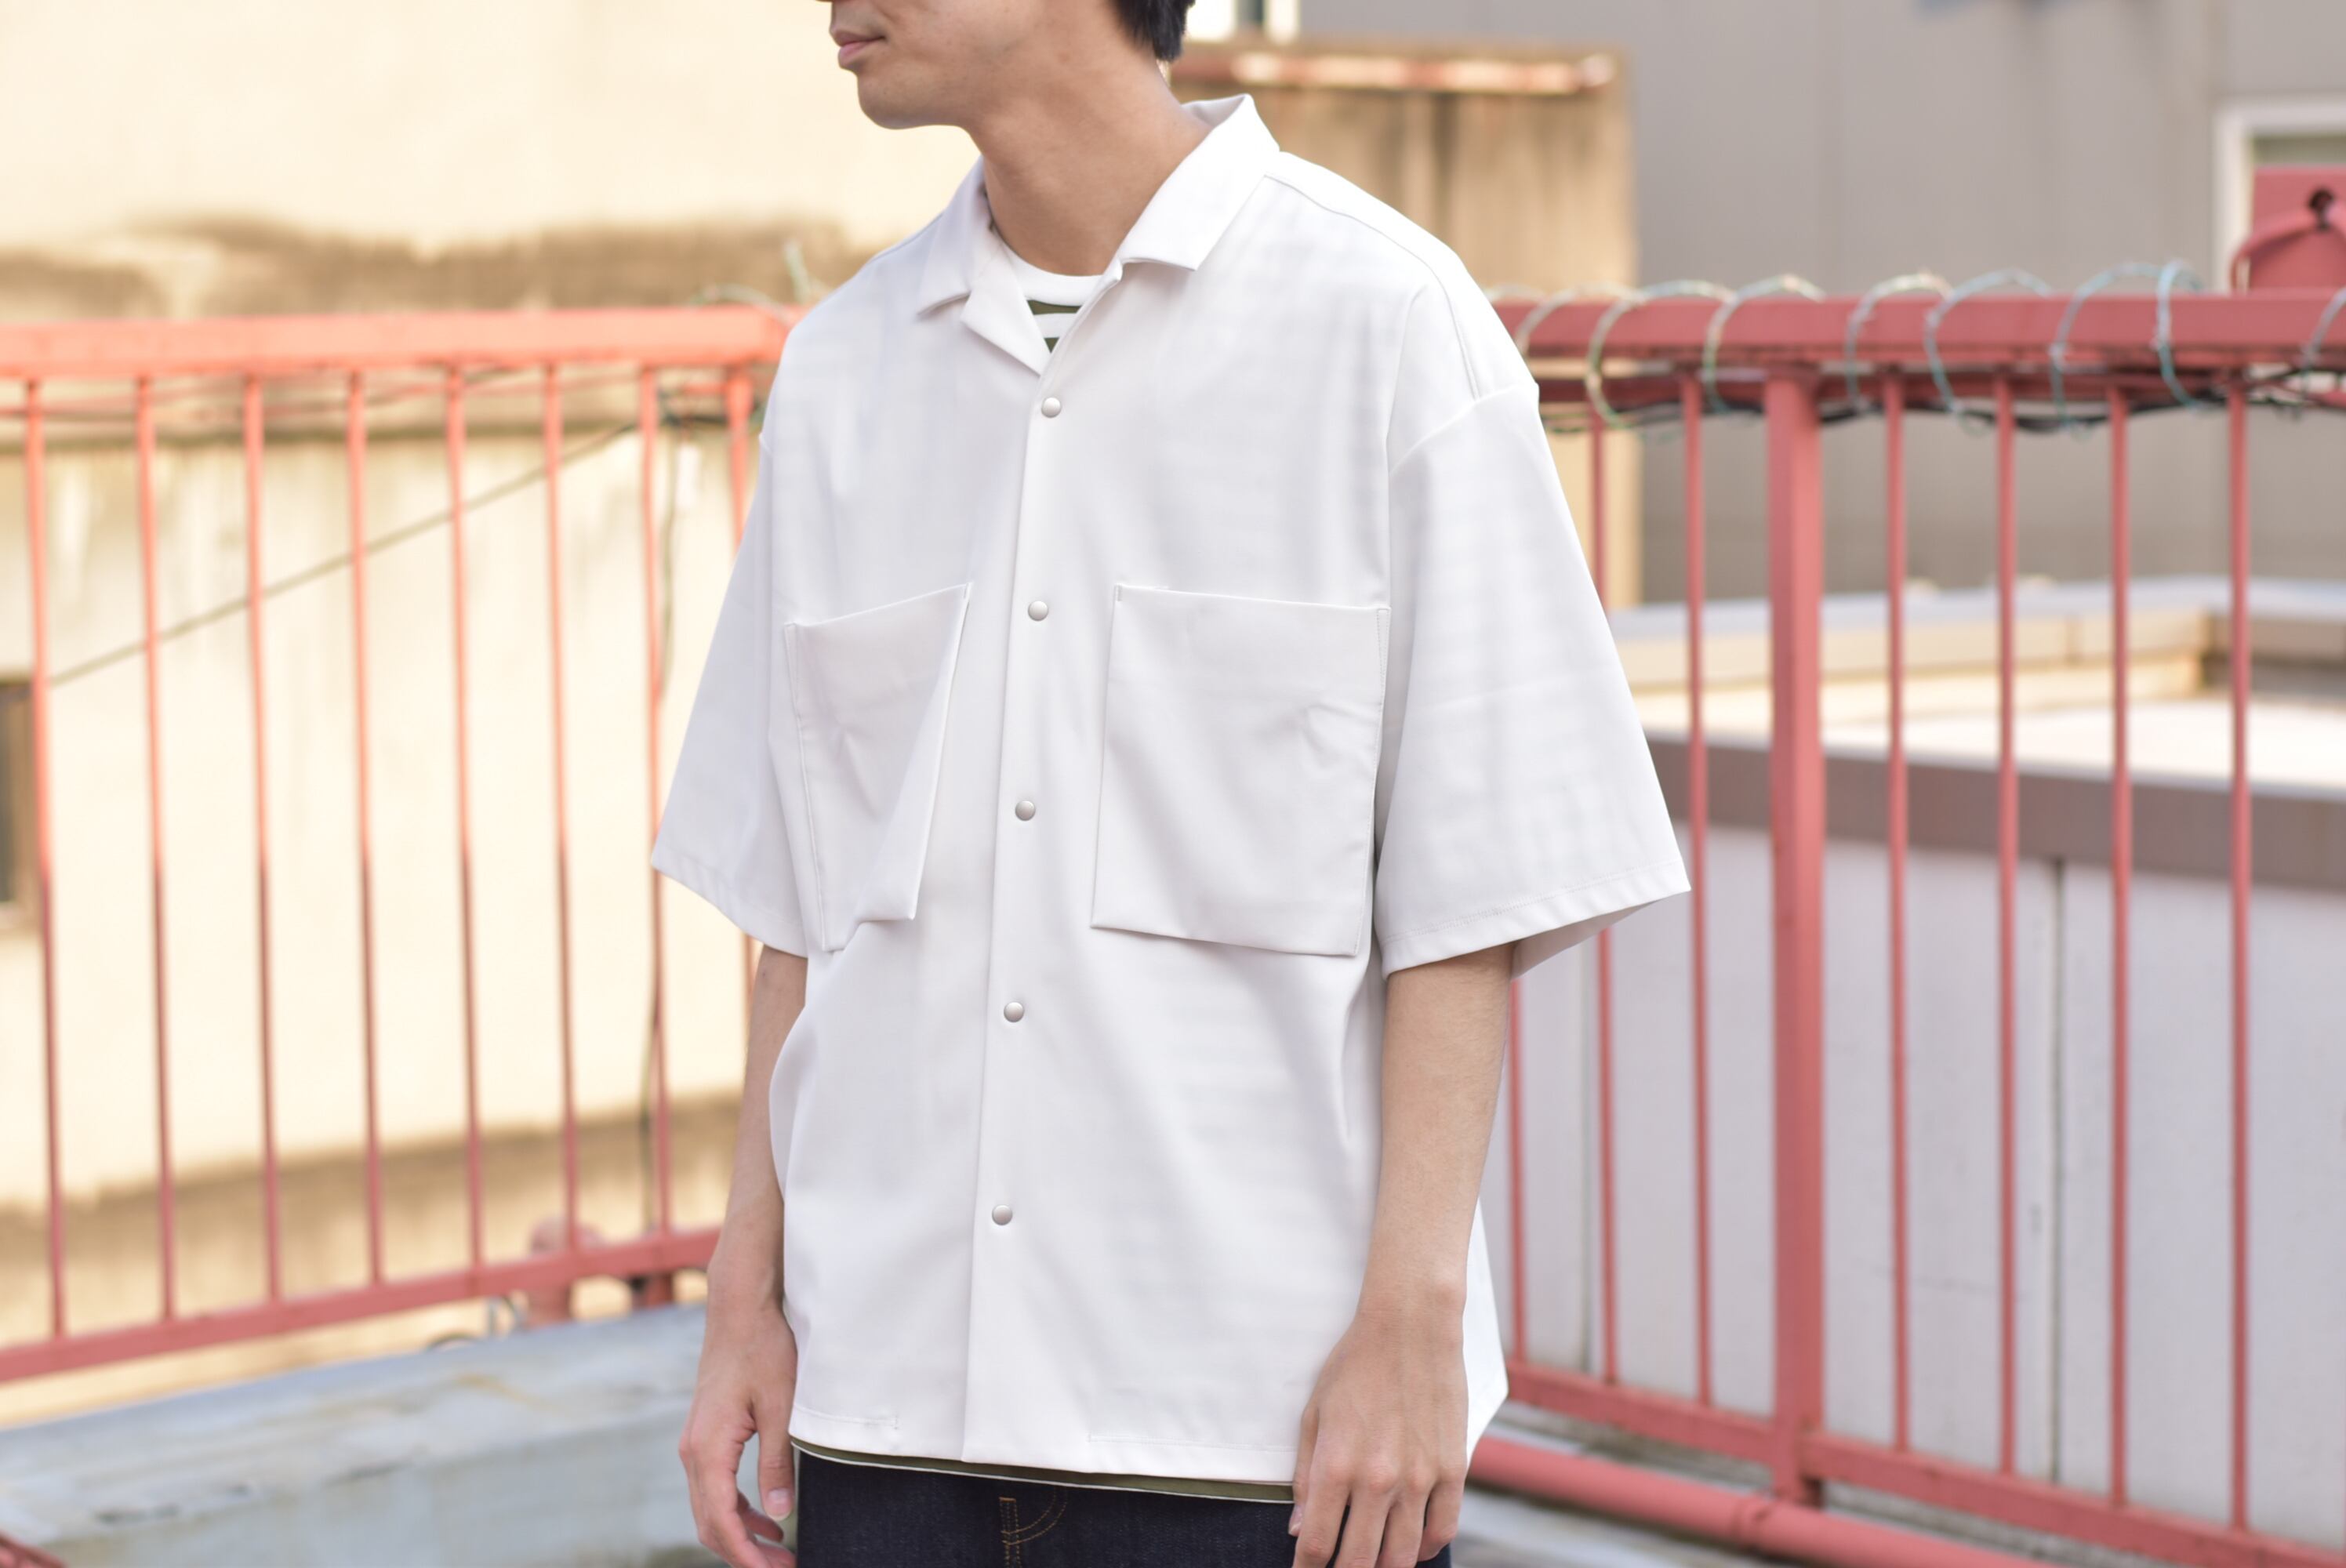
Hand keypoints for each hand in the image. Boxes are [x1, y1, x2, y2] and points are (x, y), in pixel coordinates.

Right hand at [679, 1277, 800, 1567]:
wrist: (740, 1310)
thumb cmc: (763, 1350)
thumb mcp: (781, 1407)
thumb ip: (777, 1463)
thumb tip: (781, 1516)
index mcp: (708, 1450)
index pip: (721, 1522)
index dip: (745, 1557)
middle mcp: (693, 1452)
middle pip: (710, 1523)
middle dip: (744, 1554)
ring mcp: (695, 1444)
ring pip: (710, 1508)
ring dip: (741, 1535)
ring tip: (780, 1552)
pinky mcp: (705, 1436)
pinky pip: (715, 1487)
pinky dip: (737, 1511)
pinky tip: (767, 1520)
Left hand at [1289, 1293, 1468, 1567]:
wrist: (1411, 1327)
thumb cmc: (1356, 1365)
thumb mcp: (1314, 1414)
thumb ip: (1305, 1476)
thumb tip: (1299, 1528)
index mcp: (1336, 1466)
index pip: (1316, 1544)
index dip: (1306, 1567)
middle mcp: (1378, 1480)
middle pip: (1359, 1561)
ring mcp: (1420, 1479)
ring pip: (1402, 1556)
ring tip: (1370, 1563)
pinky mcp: (1452, 1470)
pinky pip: (1442, 1530)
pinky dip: (1426, 1549)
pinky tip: (1413, 1549)